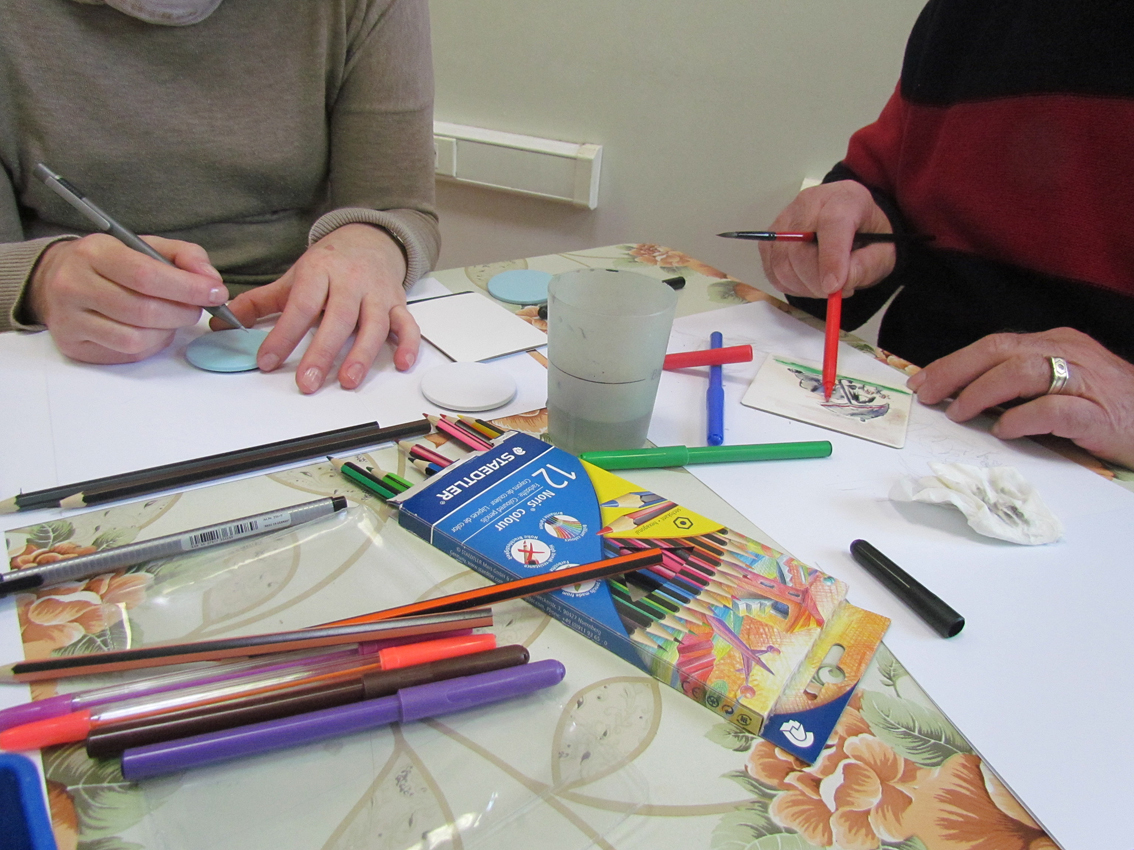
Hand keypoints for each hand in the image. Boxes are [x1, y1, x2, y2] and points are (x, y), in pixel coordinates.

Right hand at [28, 234, 226, 363]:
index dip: (187, 288)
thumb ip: (184, 256)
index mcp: (93, 252)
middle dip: (183, 312)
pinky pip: (127, 354)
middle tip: (196, 309)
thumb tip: (211, 281)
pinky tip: (152, 330)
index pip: (146, 275)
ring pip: (136, 338)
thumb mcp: (145, 246)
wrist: (56, 279)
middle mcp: (75, 285)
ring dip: (167, 331)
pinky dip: (151, 345)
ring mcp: (70, 319)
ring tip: (171, 318)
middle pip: (144, 311)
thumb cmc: (111, 263)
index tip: (215, 292)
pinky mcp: (74, 346)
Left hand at [218, 224, 418, 393]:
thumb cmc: (330, 265)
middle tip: (307, 382)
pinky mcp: (399, 304)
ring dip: (362, 355)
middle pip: (338, 319)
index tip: (267, 361)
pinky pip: (408, 325)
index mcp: (320, 272)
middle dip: (322, 352)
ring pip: (373, 325)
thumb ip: (260, 302)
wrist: (370, 240)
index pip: (301, 306)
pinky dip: (408, 344)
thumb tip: (221, 322)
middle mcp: (351, 282)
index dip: (283, 335)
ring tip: (347, 382)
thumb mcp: (294, 278)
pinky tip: (402, 364)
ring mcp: (377, 294)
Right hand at [759, 181, 895, 298]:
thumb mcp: (883, 251)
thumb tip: (840, 283)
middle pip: (798, 248)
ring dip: (803, 286)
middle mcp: (809, 203)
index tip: (834, 287)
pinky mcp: (771, 239)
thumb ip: (867, 266)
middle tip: (835, 292)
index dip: (831, 259)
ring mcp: (785, 219)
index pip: (831, 224)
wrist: (854, 225)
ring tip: (826, 286)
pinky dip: (790, 285)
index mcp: (844, 198)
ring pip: (781, 263)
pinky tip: (809, 283)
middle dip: (815, 281)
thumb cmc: (869, 236)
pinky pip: (772, 270)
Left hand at [907, 328, 1133, 467]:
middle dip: (955, 371)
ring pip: (1022, 372)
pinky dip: (1023, 418)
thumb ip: (1021, 385)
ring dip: (982, 392)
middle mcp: (1068, 353)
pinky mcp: (1099, 414)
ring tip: (959, 412)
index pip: (994, 344)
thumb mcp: (1061, 384)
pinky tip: (1004, 430)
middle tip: (928, 394)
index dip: (953, 362)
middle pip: (1000, 350)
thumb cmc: (1108, 408)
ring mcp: (1085, 381)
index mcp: (1056, 343)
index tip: (922, 381)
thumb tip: (966, 396)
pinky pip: (1054, 409)